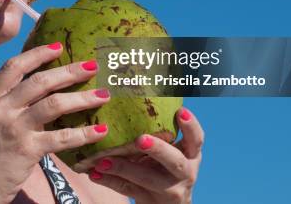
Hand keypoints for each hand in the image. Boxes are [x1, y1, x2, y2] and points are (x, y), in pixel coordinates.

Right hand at [0, 42, 110, 203]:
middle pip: (40, 80)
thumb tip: (39, 91)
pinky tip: (100, 131)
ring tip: (103, 95)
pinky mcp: (26, 149)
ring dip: (83, 98)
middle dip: (70, 71)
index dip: (38, 54)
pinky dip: (84, 133)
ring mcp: (12, 127)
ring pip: (54, 104)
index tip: (59, 47)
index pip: (14, 67)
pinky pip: (62, 137)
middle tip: (92, 66)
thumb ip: (6, 104)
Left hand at [87, 107, 202, 203]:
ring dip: (124, 168)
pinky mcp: (151, 201)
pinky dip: (110, 181)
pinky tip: (94, 173)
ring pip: (147, 179)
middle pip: (174, 161)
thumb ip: (159, 132)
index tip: (181, 110)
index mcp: (190, 155)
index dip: (191, 126)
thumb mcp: (169, 151)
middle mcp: (184, 172)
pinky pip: (128, 190)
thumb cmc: (163, 166)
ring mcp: (170, 190)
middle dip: (158, 150)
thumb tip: (124, 98)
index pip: (196, 140)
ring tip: (103, 160)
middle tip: (140, 139)